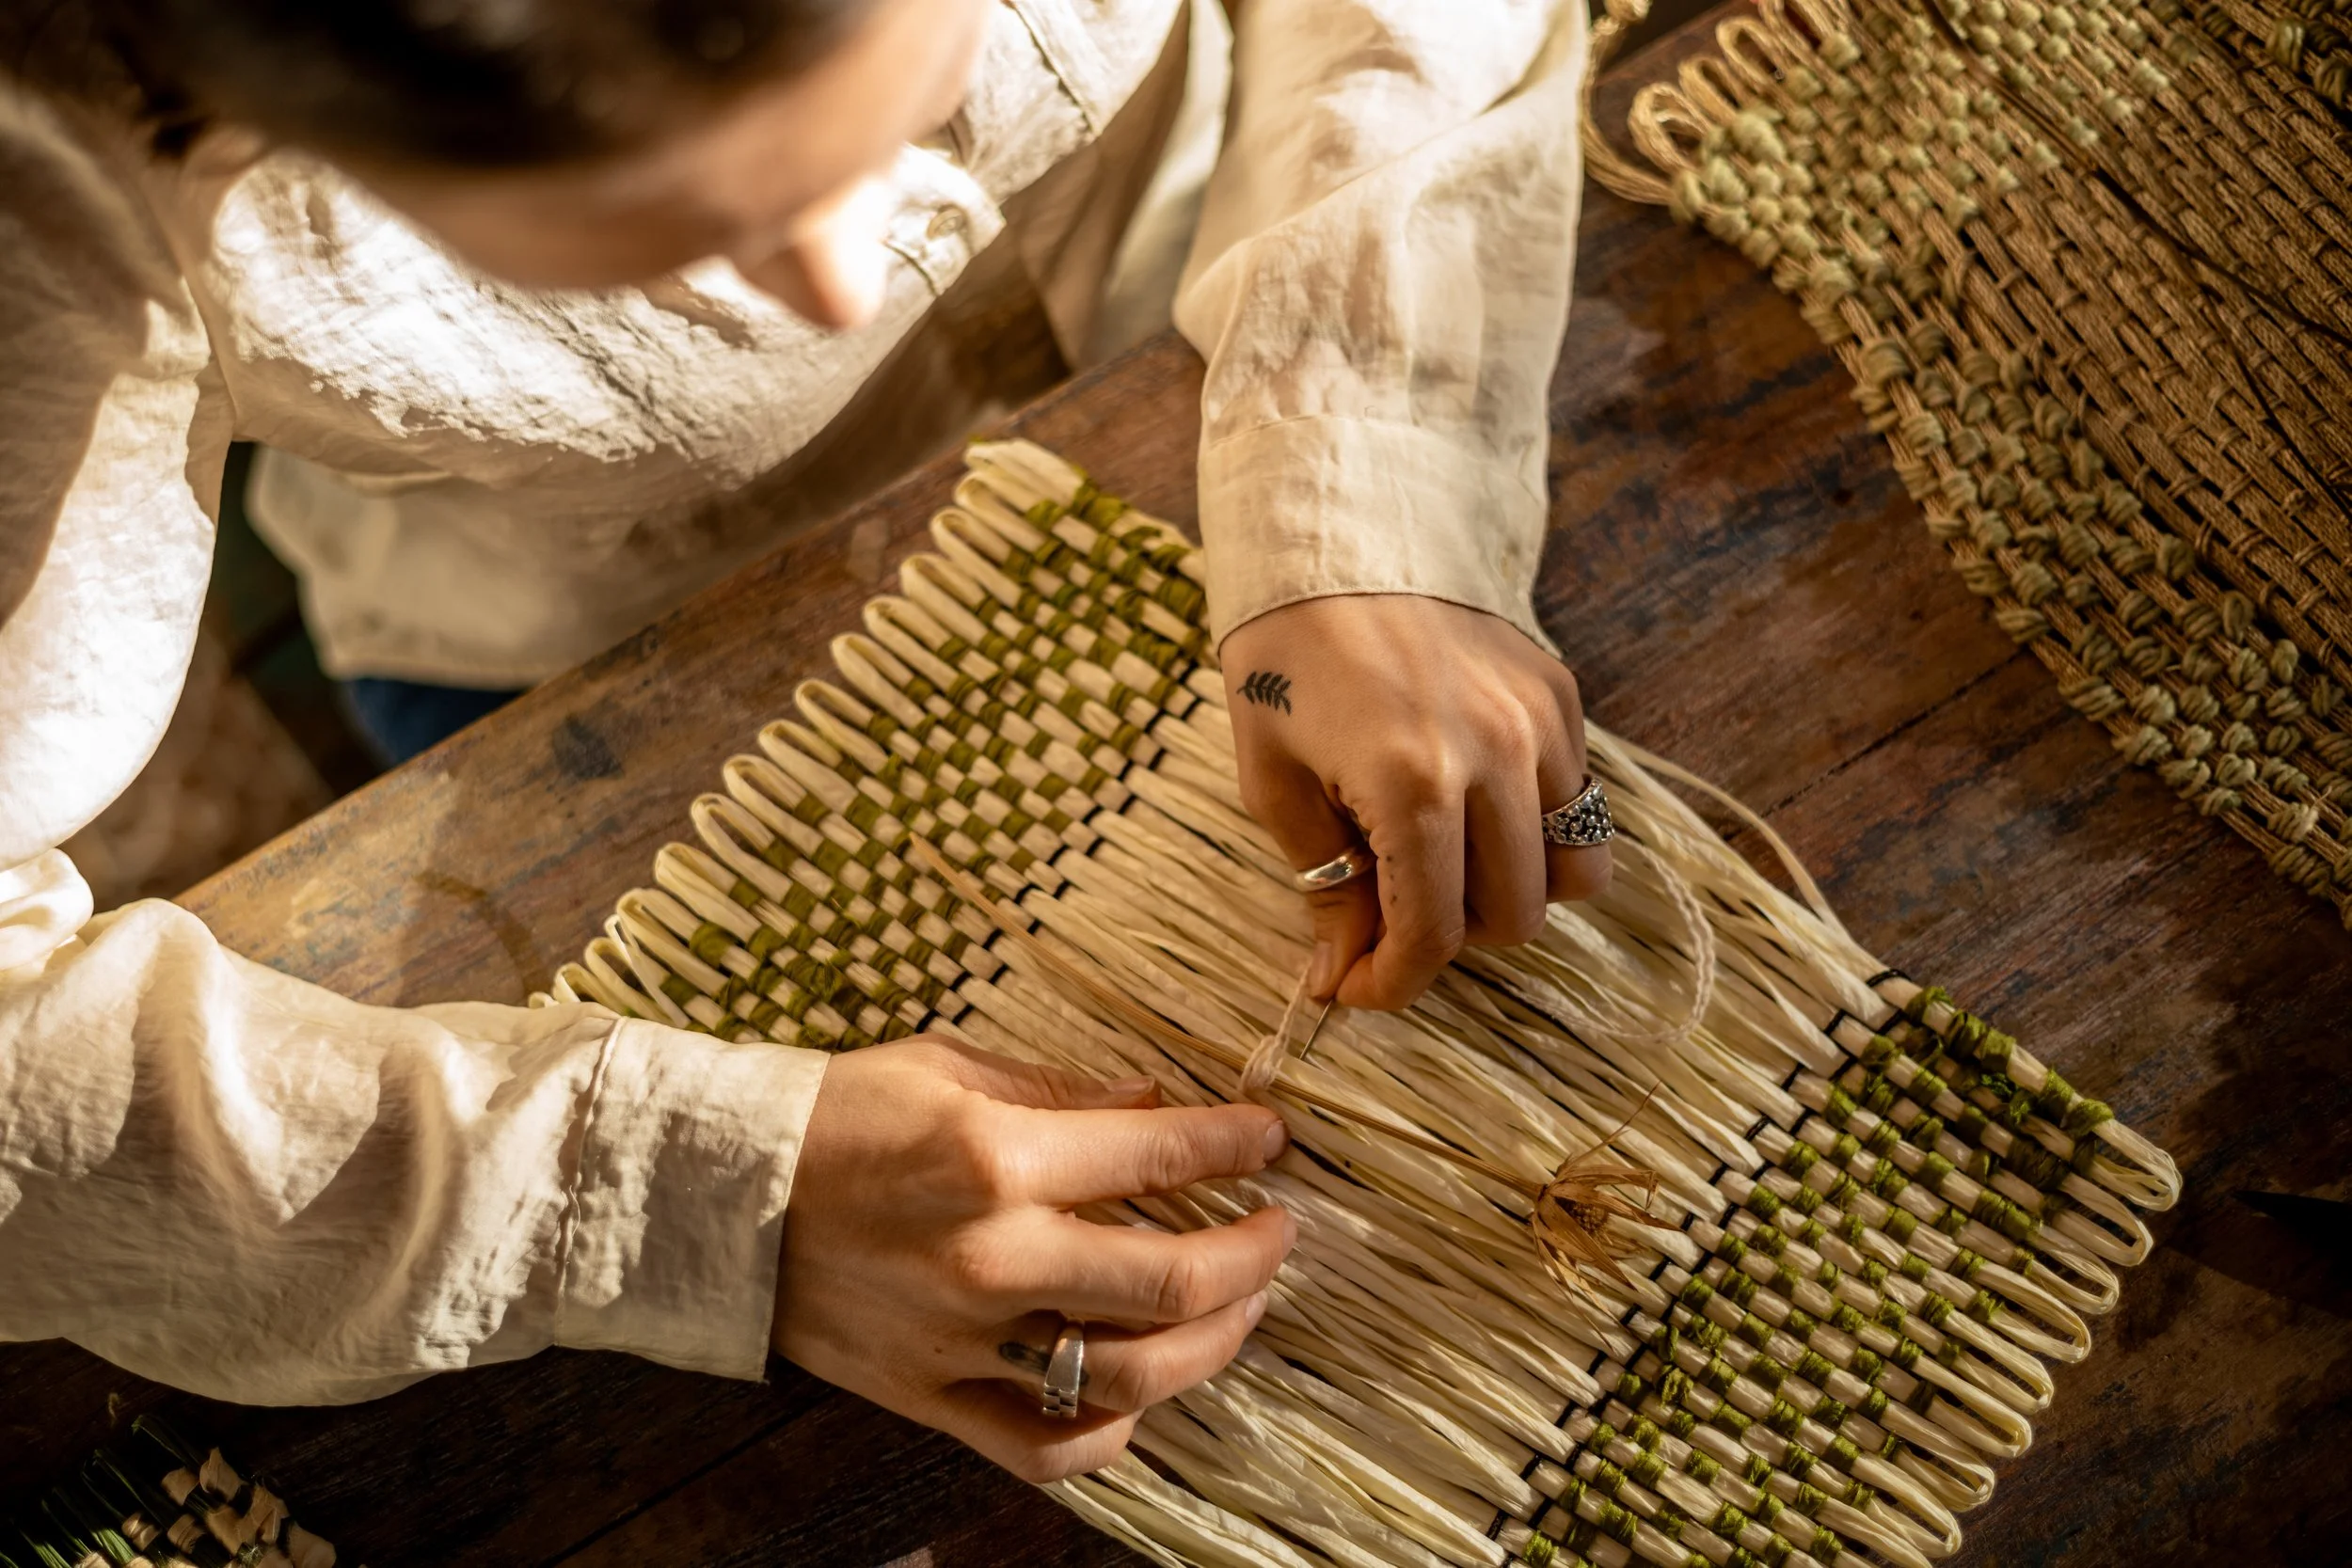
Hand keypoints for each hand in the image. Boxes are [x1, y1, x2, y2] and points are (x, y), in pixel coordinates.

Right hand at [771, 1037, 1294, 1482]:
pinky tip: (1142, 1393)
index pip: (1161, 1155)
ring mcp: (962, 1339)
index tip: (1270, 1138)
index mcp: (998, 1157)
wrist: (716, 1193)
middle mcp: (992, 1256)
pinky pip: (1044, 1444)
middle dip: (1255, 1253)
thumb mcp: (949, 1069)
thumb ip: (1061, 1093)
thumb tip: (1153, 1103)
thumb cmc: (832, 1114)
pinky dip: (1110, 1433)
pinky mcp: (929, 1395)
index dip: (1236, 1144)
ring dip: (1212, 1344)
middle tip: (1280, 1230)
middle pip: (1174, 1281)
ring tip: (1239, 1308)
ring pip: (1129, 1374)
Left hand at [1221, 594, 1608, 1009]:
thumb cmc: (1284, 658)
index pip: (1434, 934)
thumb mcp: (1271, 778)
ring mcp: (1539, 725)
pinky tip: (1470, 804)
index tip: (1357, 988)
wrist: (1337, 535)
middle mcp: (1493, 757)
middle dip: (1449, 939)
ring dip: (1508, 892)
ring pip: (1572, 872)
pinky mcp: (1560, 696)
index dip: (1394, 983)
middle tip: (1388, 913)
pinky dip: (1534, 831)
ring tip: (1442, 863)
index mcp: (1411, 783)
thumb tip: (1344, 973)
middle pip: (1513, 916)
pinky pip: (1577, 804)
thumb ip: (1324, 883)